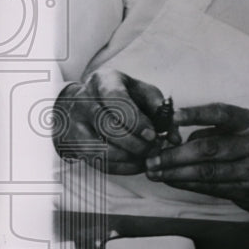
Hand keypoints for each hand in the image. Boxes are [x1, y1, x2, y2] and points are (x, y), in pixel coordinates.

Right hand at [52, 69, 179, 173]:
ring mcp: (75, 123)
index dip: (136, 120)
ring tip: (147, 157)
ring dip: (128, 158)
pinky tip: (137, 164)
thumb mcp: (144, 94)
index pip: (116, 100)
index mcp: (104, 81)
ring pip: (99, 148)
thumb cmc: (124, 96)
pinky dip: (121, 167)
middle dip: (135, 143)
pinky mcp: (73, 143)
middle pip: (107, 127)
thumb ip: (162, 112)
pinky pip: (97, 162)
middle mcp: (84, 100)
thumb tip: (175, 138)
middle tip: (154, 149)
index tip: (153, 135)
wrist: (89, 101)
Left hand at [145, 102, 248, 221]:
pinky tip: (173, 181)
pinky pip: (211, 187)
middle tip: (151, 157)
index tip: (172, 117)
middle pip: (208, 148)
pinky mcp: (247, 191)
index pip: (222, 114)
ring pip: (206, 172)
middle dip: (174, 154)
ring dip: (176, 173)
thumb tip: (178, 136)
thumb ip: (218, 130)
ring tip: (155, 172)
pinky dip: (188, 184)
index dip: (196, 114)